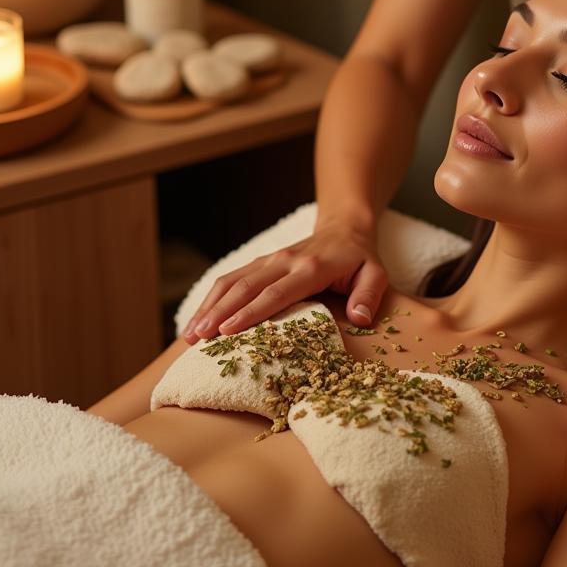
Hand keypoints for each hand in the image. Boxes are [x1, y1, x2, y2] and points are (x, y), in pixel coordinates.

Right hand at [181, 216, 388, 343]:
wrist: (344, 227)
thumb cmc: (359, 258)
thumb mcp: (375, 273)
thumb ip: (369, 295)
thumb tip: (359, 318)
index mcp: (311, 268)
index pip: (276, 293)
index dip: (251, 312)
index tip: (228, 331)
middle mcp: (284, 261)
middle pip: (246, 288)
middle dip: (220, 313)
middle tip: (198, 339)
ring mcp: (269, 260)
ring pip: (232, 281)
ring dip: (209, 307)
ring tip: (190, 335)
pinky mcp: (260, 263)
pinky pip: (232, 278)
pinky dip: (212, 298)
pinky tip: (198, 319)